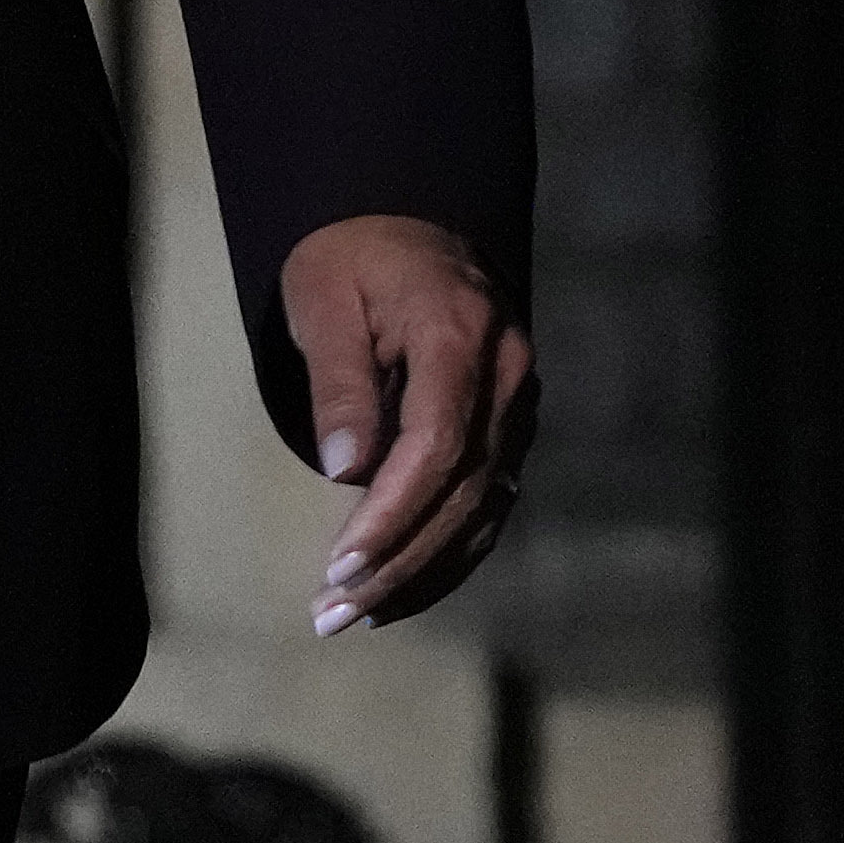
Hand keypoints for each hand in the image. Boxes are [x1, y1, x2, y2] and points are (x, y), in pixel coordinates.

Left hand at [280, 211, 536, 630]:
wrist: (406, 226)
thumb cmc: (351, 260)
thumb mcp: (324, 300)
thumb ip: (339, 383)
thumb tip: (345, 473)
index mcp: (460, 334)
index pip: (437, 445)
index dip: (392, 515)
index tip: (340, 566)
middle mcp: (507, 376)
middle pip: (463, 491)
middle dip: (399, 561)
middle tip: (330, 613)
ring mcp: (519, 407)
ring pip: (482, 510)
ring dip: (421, 572)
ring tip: (353, 616)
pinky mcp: (512, 431)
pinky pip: (487, 504)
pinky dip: (446, 553)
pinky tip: (398, 591)